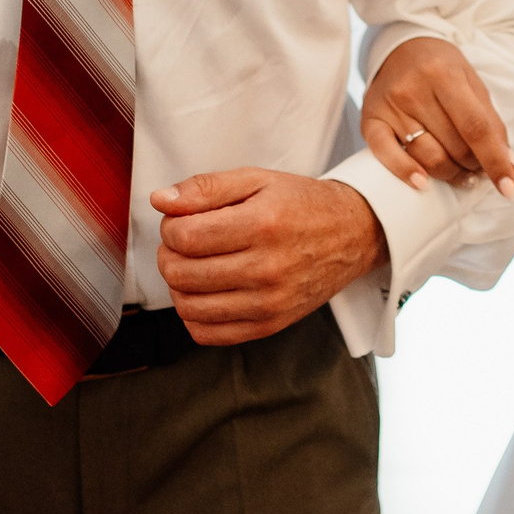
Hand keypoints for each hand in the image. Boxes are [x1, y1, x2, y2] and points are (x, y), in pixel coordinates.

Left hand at [153, 170, 387, 345]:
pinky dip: (194, 315)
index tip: (182, 220)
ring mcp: (269, 302)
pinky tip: (206, 292)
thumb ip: (206, 187)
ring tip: (195, 265)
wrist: (353, 234)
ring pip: (188, 306)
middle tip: (185, 241)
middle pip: (181, 272)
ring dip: (178, 285)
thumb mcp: (257, 179)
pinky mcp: (270, 325)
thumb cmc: (303, 204)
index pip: (184, 236)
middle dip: (169, 253)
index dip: (170, 226)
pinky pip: (208, 334)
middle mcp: (267, 268)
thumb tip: (160, 200)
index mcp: (262, 225)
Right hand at [361, 36, 513, 198]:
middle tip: (479, 167)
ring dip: (451, 174)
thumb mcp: (472, 83)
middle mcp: (414, 90)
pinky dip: (406, 173)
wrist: (400, 48)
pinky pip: (387, 155)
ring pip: (428, 157)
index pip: (476, 128)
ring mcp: (390, 107)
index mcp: (444, 74)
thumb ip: (491, 123)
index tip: (510, 188)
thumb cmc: (442, 68)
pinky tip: (423, 183)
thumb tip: (509, 165)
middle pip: (454, 147)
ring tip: (460, 171)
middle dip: (474, 166)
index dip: (495, 161)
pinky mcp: (370, 121)